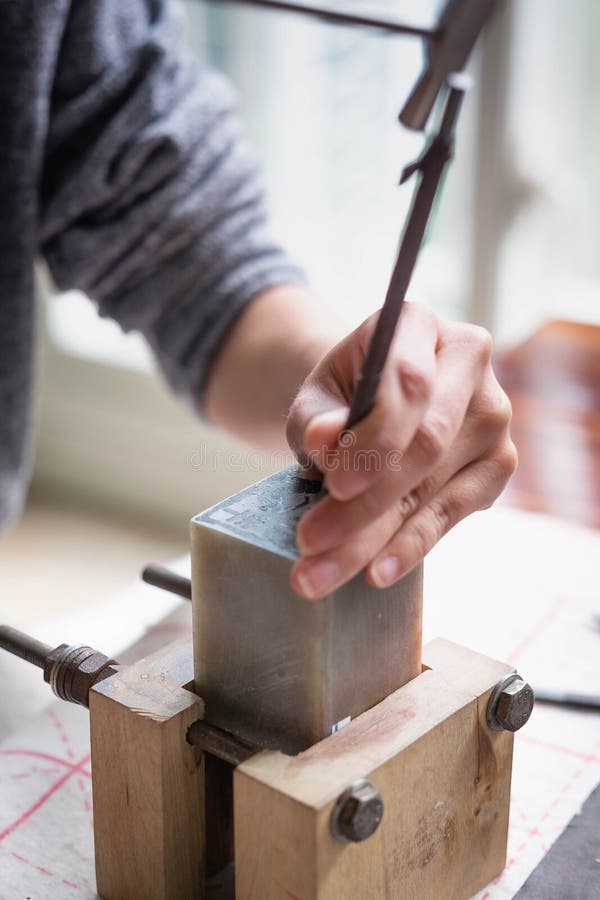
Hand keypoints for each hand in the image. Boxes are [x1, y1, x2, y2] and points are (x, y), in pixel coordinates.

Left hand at [286, 302, 516, 598]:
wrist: (371, 408)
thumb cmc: (341, 399)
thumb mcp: (315, 400)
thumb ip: (316, 418)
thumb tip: (324, 440)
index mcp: (417, 325)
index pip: (408, 382)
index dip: (374, 439)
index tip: (333, 486)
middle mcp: (468, 362)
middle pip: (426, 441)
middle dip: (367, 501)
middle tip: (311, 541)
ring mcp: (492, 415)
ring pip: (435, 486)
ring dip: (374, 537)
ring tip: (319, 573)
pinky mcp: (499, 464)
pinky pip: (454, 512)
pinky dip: (411, 546)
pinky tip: (376, 573)